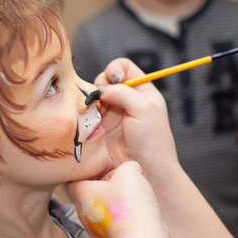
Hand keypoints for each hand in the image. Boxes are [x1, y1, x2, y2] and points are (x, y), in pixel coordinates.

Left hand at [67, 161, 163, 237]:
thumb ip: (127, 167)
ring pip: (104, 212)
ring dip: (118, 206)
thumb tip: (130, 170)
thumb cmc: (129, 204)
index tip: (110, 171)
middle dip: (109, 189)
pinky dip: (125, 223)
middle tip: (126, 186)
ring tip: (136, 204)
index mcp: (81, 195)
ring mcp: (94, 231)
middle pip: (93, 195)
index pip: (77, 178)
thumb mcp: (129, 172)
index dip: (93, 172)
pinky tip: (138, 220)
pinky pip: (114, 228)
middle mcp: (83, 214)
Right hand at [95, 58, 178, 184]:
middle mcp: (124, 100)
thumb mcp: (144, 109)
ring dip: (91, 101)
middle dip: (100, 86)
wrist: (146, 170)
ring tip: (96, 112)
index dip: (115, 69)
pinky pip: (85, 114)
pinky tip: (90, 121)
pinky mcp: (98, 128)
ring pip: (92, 97)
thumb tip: (101, 89)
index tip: (115, 80)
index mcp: (140, 90)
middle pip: (104, 80)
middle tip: (103, 100)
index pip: (123, 67)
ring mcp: (110, 114)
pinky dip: (84, 114)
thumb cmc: (153, 140)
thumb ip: (123, 92)